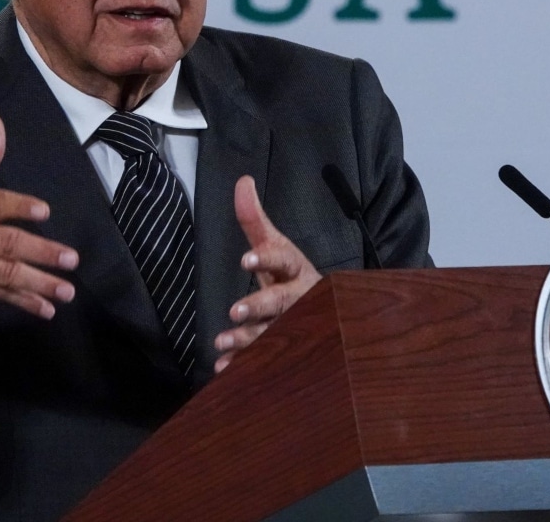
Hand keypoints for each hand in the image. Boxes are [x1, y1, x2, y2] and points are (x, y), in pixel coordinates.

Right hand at [0, 114, 77, 318]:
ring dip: (40, 284)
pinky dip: (24, 303)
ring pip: (7, 274)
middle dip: (41, 252)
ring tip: (66, 291)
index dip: (18, 207)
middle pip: (7, 244)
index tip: (44, 211)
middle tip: (71, 258)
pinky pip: (0, 294)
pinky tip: (46, 309)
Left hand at [213, 175, 320, 372]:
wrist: (325, 313)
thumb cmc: (290, 275)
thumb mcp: (275, 247)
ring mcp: (293, 326)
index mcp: (295, 268)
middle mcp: (298, 298)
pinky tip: (224, 368)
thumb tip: (242, 181)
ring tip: (223, 342)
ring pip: (272, 333)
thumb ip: (255, 220)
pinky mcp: (284, 349)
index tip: (246, 259)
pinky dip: (243, 365)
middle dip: (259, 305)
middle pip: (281, 301)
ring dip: (247, 339)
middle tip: (235, 310)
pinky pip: (264, 358)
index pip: (283, 259)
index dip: (266, 259)